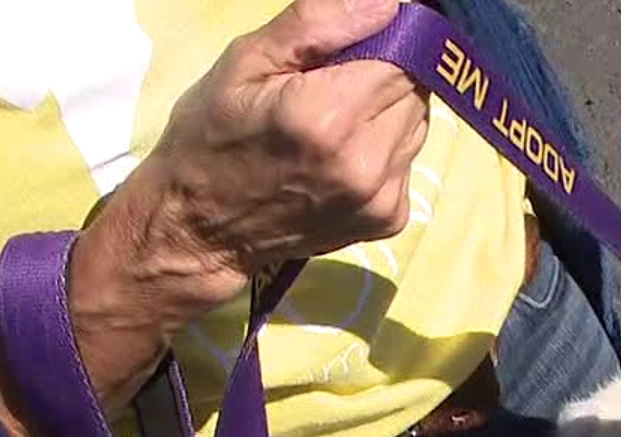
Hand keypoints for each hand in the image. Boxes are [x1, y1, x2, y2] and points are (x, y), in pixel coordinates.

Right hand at [0, 0, 430, 436]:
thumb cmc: (212, 136)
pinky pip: (409, 160)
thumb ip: (319, 23)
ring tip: (336, 116)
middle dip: (387, 71)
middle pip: (416, 88)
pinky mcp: (390, 219)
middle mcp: (365, 162)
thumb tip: (389, 2)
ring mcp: (382, 197)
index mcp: (327, 116)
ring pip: (419, 123)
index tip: (358, 37)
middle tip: (334, 80)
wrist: (201, 230)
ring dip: (389, 109)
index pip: (403, 53)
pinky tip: (344, 152)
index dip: (388, 36)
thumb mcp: (246, 62)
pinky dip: (388, 147)